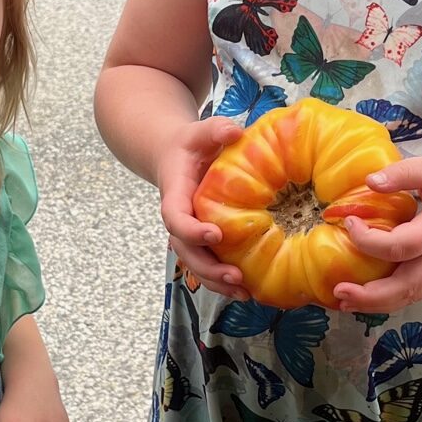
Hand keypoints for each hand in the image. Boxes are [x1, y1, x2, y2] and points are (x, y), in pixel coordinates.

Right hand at [157, 116, 245, 295]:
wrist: (173, 157)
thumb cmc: (190, 145)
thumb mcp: (199, 131)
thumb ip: (215, 129)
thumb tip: (236, 131)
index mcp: (174, 195)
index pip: (175, 217)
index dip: (191, 229)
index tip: (215, 234)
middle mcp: (179, 220)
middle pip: (185, 251)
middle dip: (208, 267)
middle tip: (235, 276)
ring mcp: (189, 234)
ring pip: (195, 265)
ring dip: (217, 282)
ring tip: (244, 293)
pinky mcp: (201, 242)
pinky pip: (208, 265)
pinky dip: (223, 281)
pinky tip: (248, 291)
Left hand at [336, 152, 421, 312]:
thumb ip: (404, 173)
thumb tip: (368, 181)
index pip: (402, 246)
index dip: (370, 240)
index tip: (348, 221)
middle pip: (406, 288)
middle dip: (371, 296)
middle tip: (338, 291)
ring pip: (410, 297)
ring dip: (377, 304)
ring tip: (344, 301)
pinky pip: (413, 291)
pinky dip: (388, 299)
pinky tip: (365, 295)